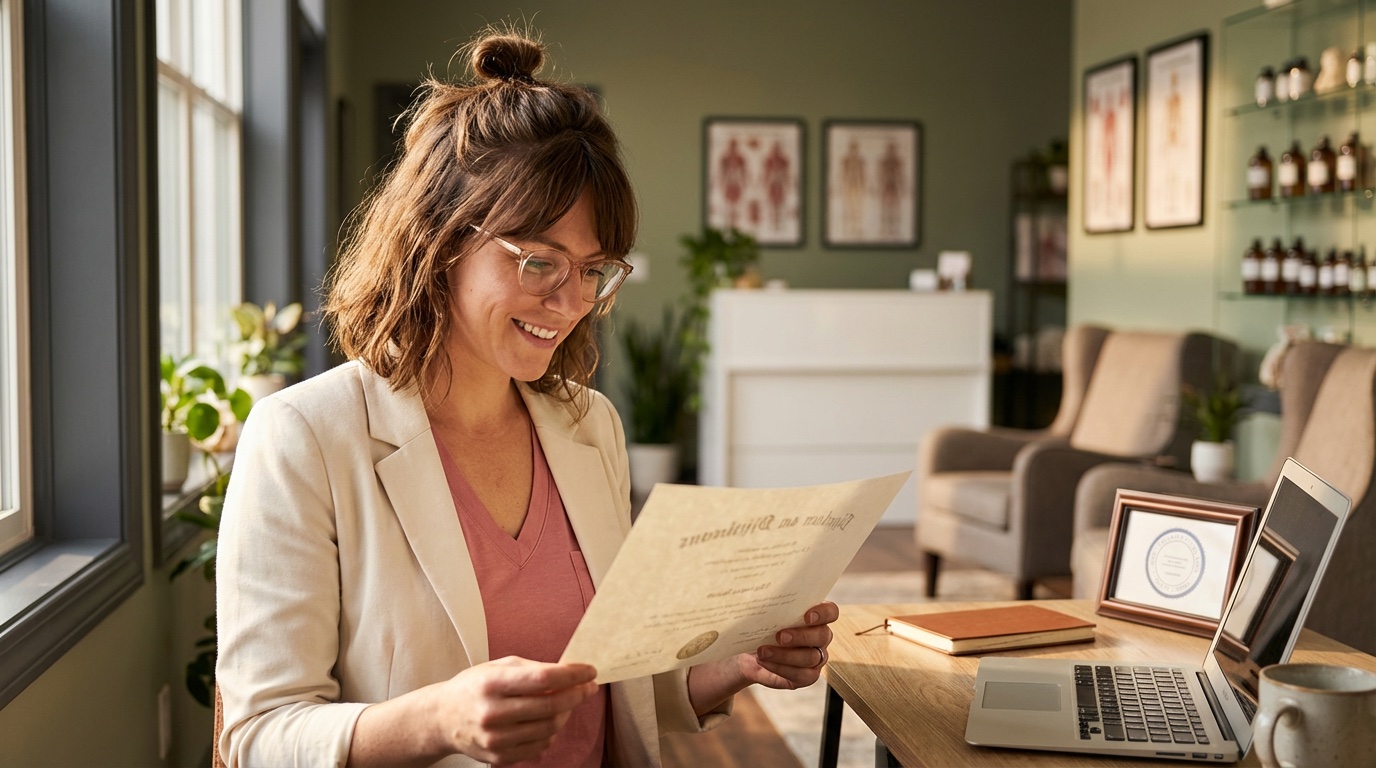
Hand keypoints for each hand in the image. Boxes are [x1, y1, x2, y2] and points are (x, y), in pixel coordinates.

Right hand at [429, 656, 597, 763]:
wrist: (442, 718)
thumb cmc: (474, 687)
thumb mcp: (498, 667)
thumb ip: (533, 669)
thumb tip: (569, 673)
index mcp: (492, 683)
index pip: (543, 678)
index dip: (572, 674)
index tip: (589, 670)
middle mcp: (493, 713)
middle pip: (551, 705)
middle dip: (577, 694)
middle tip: (589, 687)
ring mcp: (496, 739)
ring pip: (550, 728)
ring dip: (566, 713)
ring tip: (567, 702)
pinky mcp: (500, 757)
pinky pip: (540, 745)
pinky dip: (551, 731)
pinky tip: (548, 719)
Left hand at [738, 601, 838, 689]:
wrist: (748, 653)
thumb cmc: (760, 629)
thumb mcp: (763, 615)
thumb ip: (771, 606)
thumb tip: (763, 598)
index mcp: (815, 616)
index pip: (830, 612)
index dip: (823, 613)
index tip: (807, 616)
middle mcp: (820, 637)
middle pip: (823, 635)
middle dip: (801, 636)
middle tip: (779, 636)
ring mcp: (816, 658)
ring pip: (811, 657)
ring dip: (785, 655)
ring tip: (763, 652)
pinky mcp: (808, 676)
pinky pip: (802, 675)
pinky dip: (781, 668)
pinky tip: (765, 662)